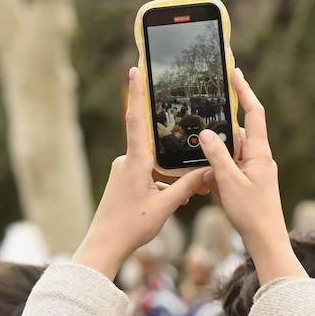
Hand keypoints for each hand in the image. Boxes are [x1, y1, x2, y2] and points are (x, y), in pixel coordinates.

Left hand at [71, 67, 209, 279]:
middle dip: (178, 160)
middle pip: (158, 148)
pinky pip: (149, 176)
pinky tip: (174, 201)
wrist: (104, 246)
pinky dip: (163, 185)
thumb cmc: (130, 226)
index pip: (136, 119)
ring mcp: (123, 171)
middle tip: (190, 179)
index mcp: (134, 161)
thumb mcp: (166, 205)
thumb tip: (211, 169)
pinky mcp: (123, 182)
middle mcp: (126, 161)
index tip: (135, 69)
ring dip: (172, 179)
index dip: (137, 93)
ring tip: (185, 198)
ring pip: (156, 166)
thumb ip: (188, 185)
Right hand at [198, 69, 304, 282]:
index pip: (254, 113)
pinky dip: (217, 171)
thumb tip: (206, 132)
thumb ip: (217, 155)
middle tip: (202, 122)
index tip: (235, 73)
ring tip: (203, 168)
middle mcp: (260, 158)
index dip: (244, 92)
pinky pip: (230, 168)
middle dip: (219, 132)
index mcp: (260, 153)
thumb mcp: (229, 181)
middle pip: (238, 133)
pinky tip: (206, 182)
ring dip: (215, 157)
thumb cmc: (251, 212)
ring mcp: (255, 170)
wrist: (266, 240)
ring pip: (231, 153)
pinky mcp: (249, 182)